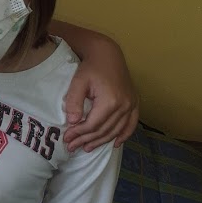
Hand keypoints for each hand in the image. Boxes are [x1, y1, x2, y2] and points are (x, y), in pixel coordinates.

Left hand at [63, 38, 138, 152]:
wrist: (108, 54)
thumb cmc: (91, 67)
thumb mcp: (78, 82)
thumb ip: (74, 102)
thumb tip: (73, 122)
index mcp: (110, 101)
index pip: (93, 125)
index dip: (79, 134)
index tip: (66, 138)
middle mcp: (124, 105)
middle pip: (103, 130)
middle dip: (86, 140)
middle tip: (72, 147)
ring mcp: (131, 105)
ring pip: (116, 130)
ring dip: (101, 141)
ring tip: (86, 148)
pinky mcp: (134, 103)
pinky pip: (131, 124)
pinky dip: (124, 135)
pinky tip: (115, 144)